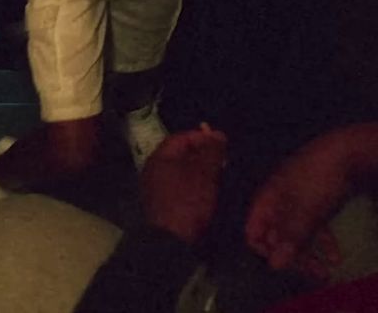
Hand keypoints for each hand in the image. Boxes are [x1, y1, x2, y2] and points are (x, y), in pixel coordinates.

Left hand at [142, 125, 227, 244]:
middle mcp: (154, 171)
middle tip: (224, 159)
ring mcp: (157, 190)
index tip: (222, 143)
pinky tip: (209, 191)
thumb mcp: (204, 173)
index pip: (181, 138)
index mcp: (159, 158)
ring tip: (220, 175)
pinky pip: (181, 187)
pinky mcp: (164, 206)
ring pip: (182, 172)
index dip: (202, 137)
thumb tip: (217, 134)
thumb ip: (211, 151)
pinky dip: (195, 185)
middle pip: (180, 155)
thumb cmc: (188, 202)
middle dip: (203, 155)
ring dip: (201, 171)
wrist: (172, 243)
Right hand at [245, 123, 377, 274]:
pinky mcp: (318, 200)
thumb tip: (274, 266)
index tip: (283, 265)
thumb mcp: (304, 210)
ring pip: (297, 234)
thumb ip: (289, 238)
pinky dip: (322, 242)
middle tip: (312, 275)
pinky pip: (314, 226)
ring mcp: (299, 200)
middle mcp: (279, 201)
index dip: (265, 251)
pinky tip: (336, 257)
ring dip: (310, 255)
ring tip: (326, 273)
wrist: (352, 150)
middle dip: (293, 258)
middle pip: (277, 237)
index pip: (253, 232)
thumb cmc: (320, 178)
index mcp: (267, 199)